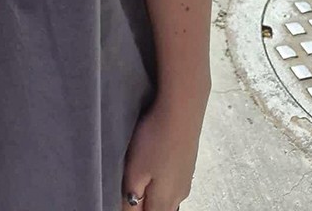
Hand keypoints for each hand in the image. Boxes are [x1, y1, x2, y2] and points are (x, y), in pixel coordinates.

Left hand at [120, 91, 205, 209]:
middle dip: (143, 205)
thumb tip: (127, 210)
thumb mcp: (135, 170)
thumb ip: (130, 196)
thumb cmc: (156, 139)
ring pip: (166, 198)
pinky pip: (172, 183)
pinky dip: (160, 182)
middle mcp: (179, 196)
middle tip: (127, 188)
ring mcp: (185, 180)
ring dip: (152, 194)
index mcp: (164, 202)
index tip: (124, 198)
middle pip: (158, 210)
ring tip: (138, 176)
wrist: (181, 110)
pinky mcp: (187, 165)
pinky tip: (154, 165)